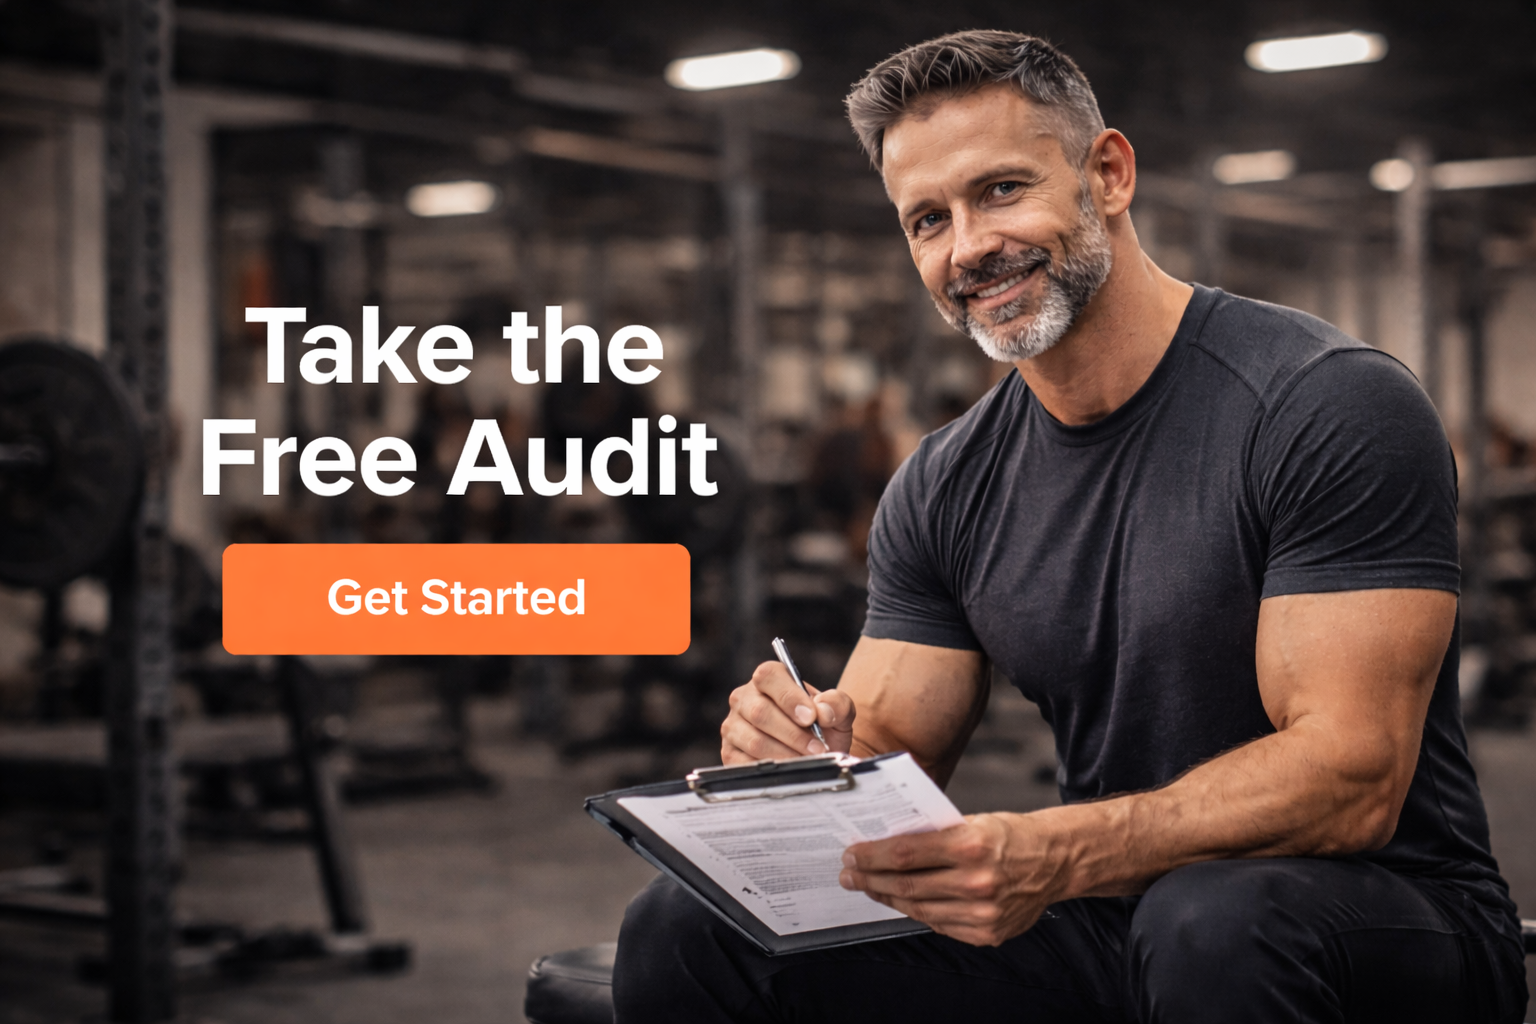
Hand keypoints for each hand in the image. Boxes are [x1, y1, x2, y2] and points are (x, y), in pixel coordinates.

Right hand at [720, 661, 854, 762]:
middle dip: (793, 734)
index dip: (789, 697)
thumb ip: (837, 704)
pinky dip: (772, 770)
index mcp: (768, 679)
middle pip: (760, 712)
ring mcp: (733, 726)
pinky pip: (746, 764)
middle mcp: (744, 698)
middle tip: (818, 748)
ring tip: (809, 761)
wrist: (816, 755)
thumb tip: (823, 712)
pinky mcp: (730, 753)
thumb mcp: (838, 712)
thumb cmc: (822, 727)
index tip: (811, 718)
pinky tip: (790, 771)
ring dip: (786, 754)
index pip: (768, 676)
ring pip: (754, 741)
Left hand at [838, 813, 1064, 946]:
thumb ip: (933, 835)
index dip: (872, 856)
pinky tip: (901, 902)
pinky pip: (939, 924)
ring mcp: (983, 912)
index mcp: (971, 845)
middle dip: (870, 879)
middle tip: (849, 874)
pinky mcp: (987, 932)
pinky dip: (916, 912)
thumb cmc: (1010, 836)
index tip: (852, 855)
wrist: (1054, 861)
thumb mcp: (972, 821)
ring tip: (870, 888)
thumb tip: (886, 843)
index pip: (905, 853)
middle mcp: (977, 881)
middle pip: (906, 884)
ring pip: (918, 908)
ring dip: (887, 898)